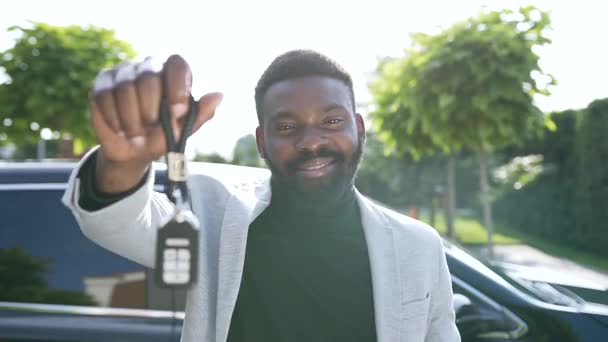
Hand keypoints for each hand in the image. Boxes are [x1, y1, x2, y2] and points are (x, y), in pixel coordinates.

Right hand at [90, 54, 222, 191]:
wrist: (134, 152)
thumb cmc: (163, 136)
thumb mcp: (184, 130)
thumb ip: (201, 113)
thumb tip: (219, 95)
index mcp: (173, 74)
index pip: (177, 64)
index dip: (177, 87)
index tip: (177, 111)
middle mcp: (149, 66)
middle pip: (148, 77)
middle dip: (150, 110)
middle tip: (151, 128)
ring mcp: (124, 72)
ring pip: (125, 88)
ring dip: (131, 119)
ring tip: (136, 134)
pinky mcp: (102, 82)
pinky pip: (104, 96)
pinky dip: (113, 118)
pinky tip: (120, 129)